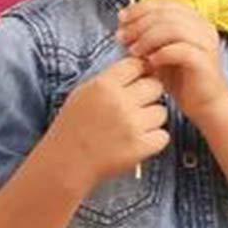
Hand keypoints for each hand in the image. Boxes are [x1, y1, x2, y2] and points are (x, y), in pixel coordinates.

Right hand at [49, 57, 168, 185]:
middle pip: (155, 86)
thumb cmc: (74, 127)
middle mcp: (119, 102)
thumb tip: (141, 63)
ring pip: (162, 111)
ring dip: (151, 120)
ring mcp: (131, 125)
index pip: (137, 65)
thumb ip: (111, 79)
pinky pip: (163, 135)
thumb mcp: (84, 94)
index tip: (135, 84)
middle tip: (133, 109)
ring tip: (130, 128)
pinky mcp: (140, 146)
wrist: (64, 164)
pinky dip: (153, 140)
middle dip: (148, 96)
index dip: (140, 73)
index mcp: (103, 86)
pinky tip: (134, 142)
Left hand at [118, 0, 227, 118]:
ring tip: (134, 51)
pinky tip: (150, 62)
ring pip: (173, 28)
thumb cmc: (182, 78)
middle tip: (122, 37)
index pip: (166, 3)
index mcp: (195, 21)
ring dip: (148, 38)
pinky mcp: (204, 61)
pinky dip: (161, 53)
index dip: (141, 8)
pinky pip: (181, 50)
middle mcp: (204, 28)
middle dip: (140, 23)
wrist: (205, 104)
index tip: (122, 19)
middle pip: (167, 13)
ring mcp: (206, 44)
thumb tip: (124, 23)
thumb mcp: (160, 51)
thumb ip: (147, 35)